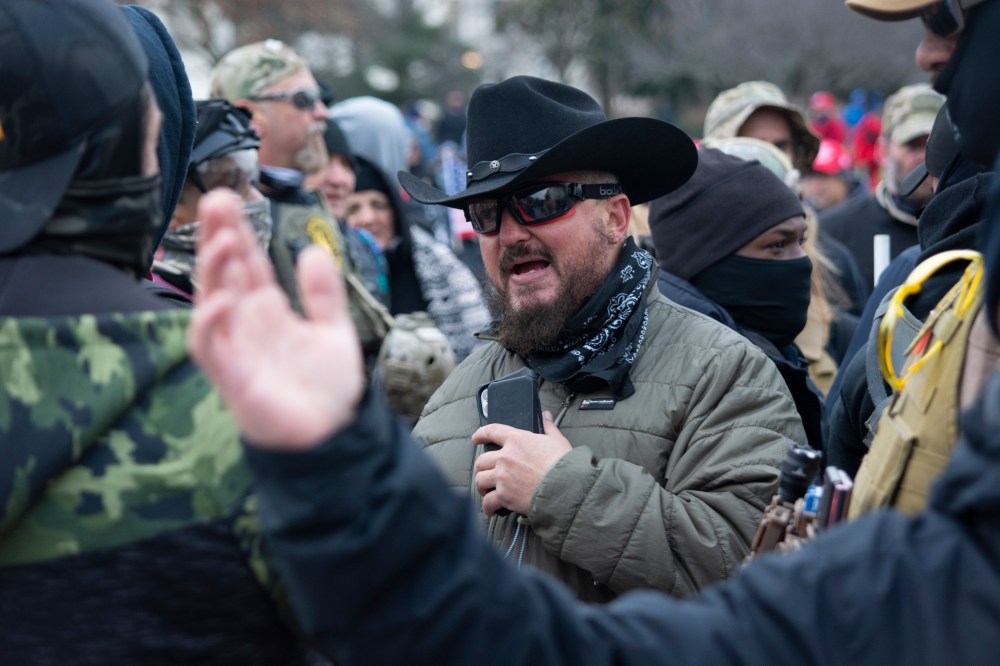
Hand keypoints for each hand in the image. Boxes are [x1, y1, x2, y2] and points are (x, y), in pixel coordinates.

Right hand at [188, 190, 363, 449]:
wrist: (335, 438)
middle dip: (218, 238)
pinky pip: (211, 349)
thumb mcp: (333, 331)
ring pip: (211, 304)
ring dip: (214, 272)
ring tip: (226, 240)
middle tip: (216, 199)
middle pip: (224, 275)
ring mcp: (237, 351)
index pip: (247, 266)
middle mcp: (246, 327)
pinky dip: (211, 324)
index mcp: (268, 313)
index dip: (239, 232)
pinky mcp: (234, 380)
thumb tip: (313, 250)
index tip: (232, 197)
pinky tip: (223, 300)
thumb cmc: (327, 390)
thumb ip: (323, 294)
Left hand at [472, 412, 571, 515]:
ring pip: (480, 480)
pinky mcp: (504, 495)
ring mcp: (502, 476)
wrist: (565, 487)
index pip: (492, 431)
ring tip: (485, 491)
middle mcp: (505, 457)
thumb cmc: (564, 464)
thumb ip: (549, 427)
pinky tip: (491, 510)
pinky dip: (488, 507)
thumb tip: (546, 416)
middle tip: (485, 473)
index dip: (481, 434)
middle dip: (481, 468)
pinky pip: (487, 502)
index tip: (476, 438)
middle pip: (481, 461)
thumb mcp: (557, 441)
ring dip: (481, 486)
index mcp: (517, 440)